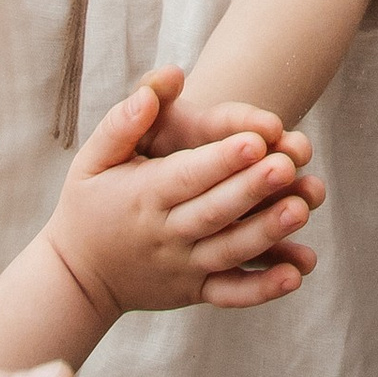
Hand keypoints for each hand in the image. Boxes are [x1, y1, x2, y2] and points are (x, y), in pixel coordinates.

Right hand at [51, 80, 317, 319]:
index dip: (222, 159)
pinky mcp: (193, 291)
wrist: (75, 278)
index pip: (188, 175)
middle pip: (214, 211)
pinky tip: (297, 273)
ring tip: (302, 209)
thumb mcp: (92, 159)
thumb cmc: (87, 204)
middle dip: (252, 189)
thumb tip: (162, 82)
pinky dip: (263, 288)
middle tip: (288, 166)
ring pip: (228, 252)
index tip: (257, 139)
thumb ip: (123, 122)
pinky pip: (230, 294)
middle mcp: (165, 235)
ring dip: (267, 234)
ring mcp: (182, 267)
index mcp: (144, 196)